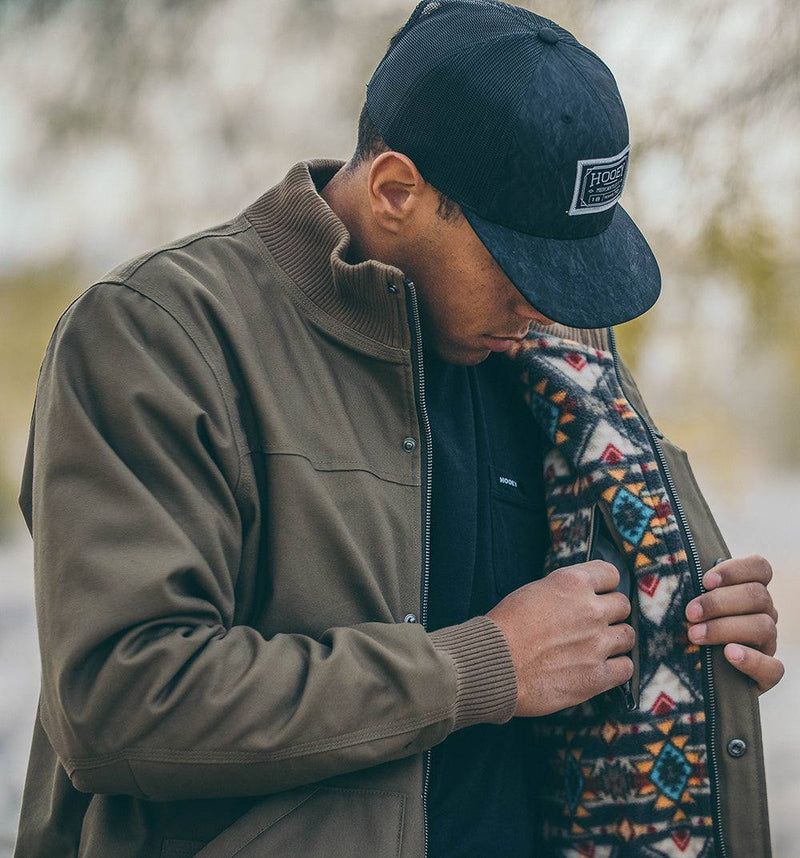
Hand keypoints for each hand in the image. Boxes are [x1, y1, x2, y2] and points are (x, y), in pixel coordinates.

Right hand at [487, 561, 633, 716]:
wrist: (493, 664)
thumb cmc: (504, 627)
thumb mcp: (532, 591)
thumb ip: (563, 591)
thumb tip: (579, 597)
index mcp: (572, 583)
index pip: (611, 573)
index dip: (604, 585)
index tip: (598, 594)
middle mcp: (590, 610)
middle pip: (623, 605)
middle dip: (611, 613)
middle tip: (594, 623)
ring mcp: (597, 644)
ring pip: (628, 635)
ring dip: (616, 640)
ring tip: (599, 647)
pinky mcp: (597, 676)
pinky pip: (626, 668)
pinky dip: (617, 668)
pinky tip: (603, 668)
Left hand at [685, 554, 783, 693]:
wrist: (686, 675)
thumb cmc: (680, 629)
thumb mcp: (684, 606)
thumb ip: (686, 588)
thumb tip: (669, 571)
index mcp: (747, 591)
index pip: (760, 568)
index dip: (735, 570)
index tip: (705, 581)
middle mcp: (763, 614)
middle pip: (758, 596)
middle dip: (719, 602)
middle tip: (690, 614)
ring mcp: (767, 645)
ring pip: (763, 627)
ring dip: (725, 628)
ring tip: (695, 635)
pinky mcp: (766, 676)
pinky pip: (773, 667)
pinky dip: (751, 659)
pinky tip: (728, 654)